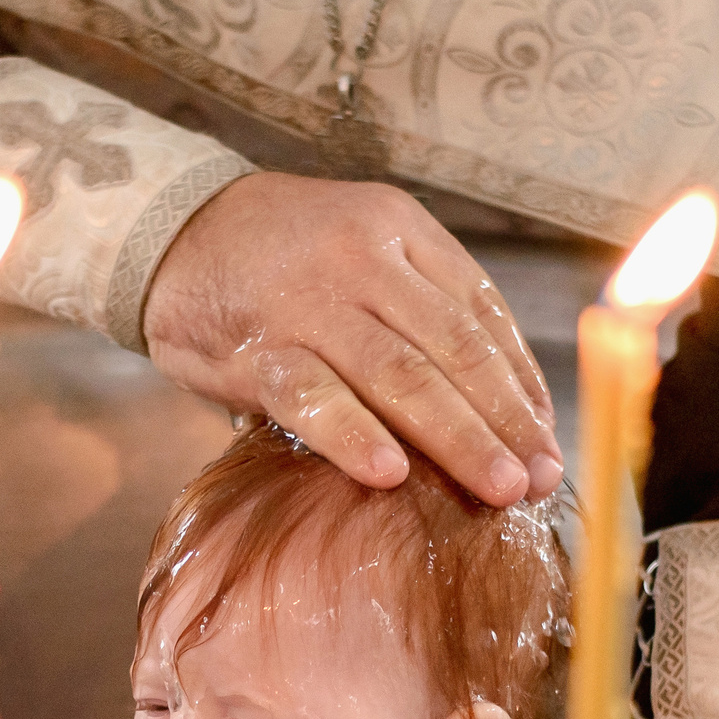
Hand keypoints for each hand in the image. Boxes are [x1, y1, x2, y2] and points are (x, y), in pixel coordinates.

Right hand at [142, 173, 561, 506]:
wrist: (172, 230)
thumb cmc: (282, 260)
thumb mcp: (363, 250)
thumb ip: (419, 309)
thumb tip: (497, 404)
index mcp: (402, 230)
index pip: (481, 312)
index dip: (521, 381)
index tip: (546, 438)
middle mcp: (364, 258)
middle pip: (454, 348)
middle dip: (505, 419)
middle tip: (539, 477)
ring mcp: (309, 302)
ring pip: (400, 374)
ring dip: (457, 437)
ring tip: (497, 488)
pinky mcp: (255, 347)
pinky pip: (310, 396)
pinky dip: (352, 435)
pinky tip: (389, 474)